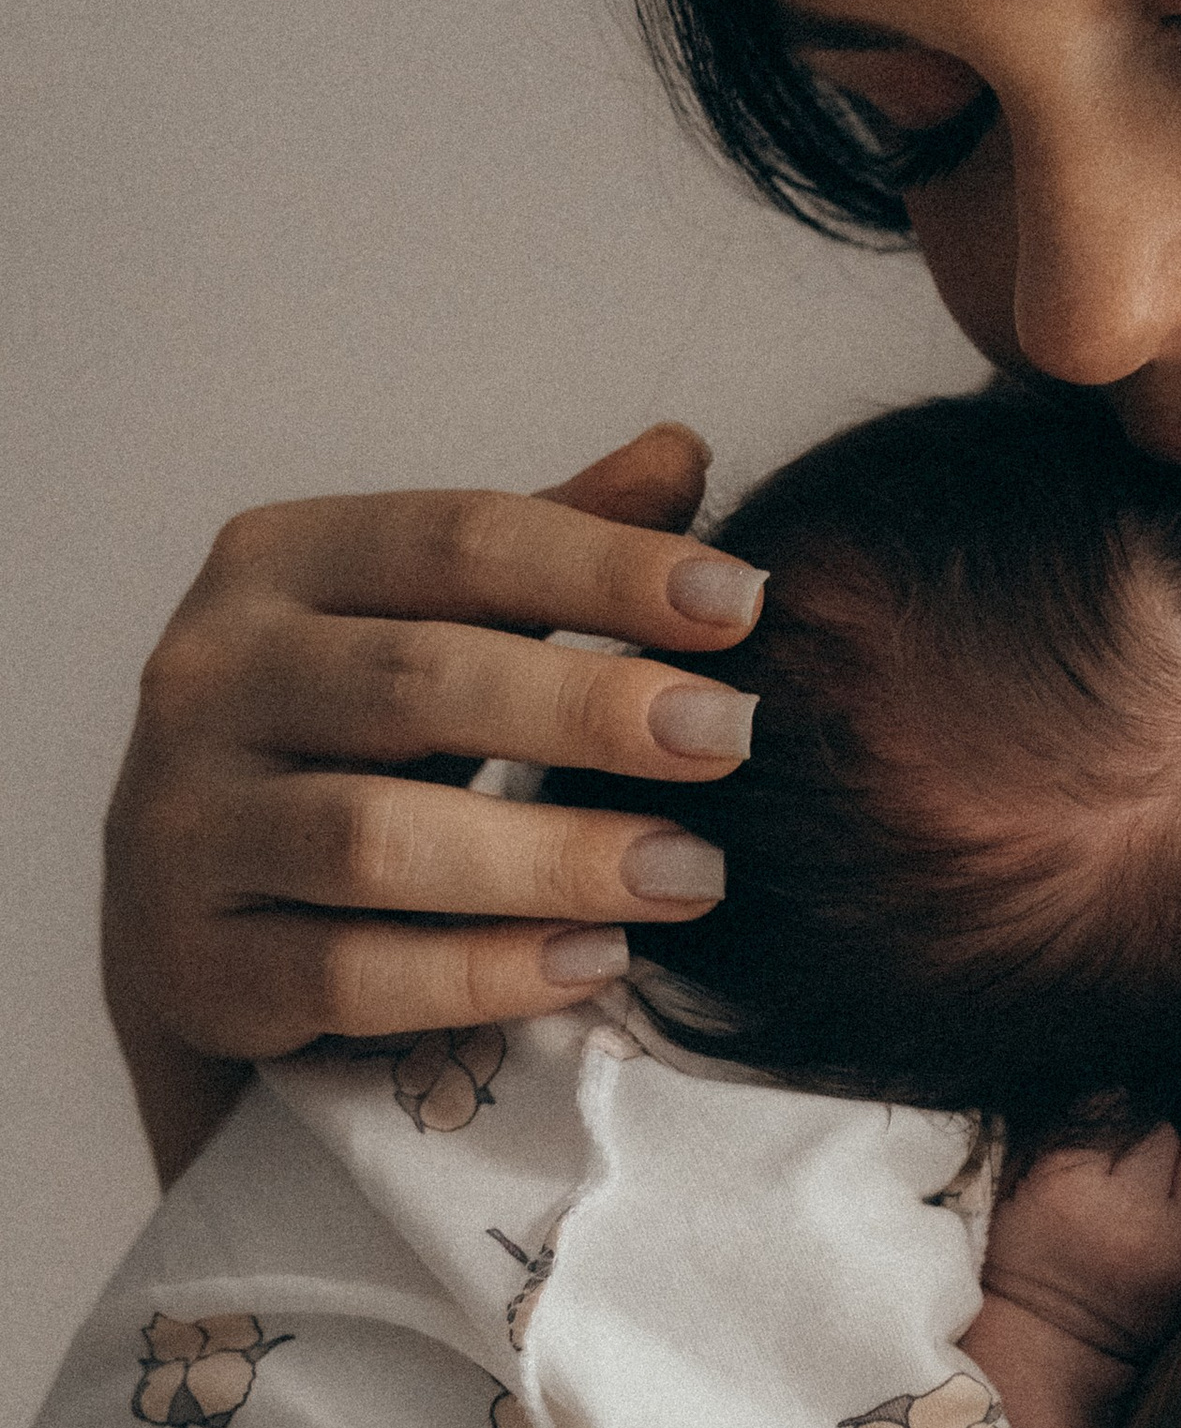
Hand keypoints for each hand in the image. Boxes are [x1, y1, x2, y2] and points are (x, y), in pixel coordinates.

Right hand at [103, 426, 768, 1174]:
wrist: (189, 901)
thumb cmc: (345, 729)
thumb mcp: (429, 614)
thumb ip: (548, 543)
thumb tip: (683, 453)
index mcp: (279, 563)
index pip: (458, 542)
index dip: (606, 567)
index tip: (744, 601)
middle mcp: (211, 679)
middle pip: (419, 682)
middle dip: (591, 709)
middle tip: (737, 736)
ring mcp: (188, 826)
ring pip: (377, 840)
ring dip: (553, 860)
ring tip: (695, 874)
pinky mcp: (199, 963)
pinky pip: (348, 974)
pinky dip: (479, 974)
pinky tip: (597, 962)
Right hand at [980, 1125, 1180, 1358]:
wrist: (1060, 1345)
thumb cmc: (1029, 1257)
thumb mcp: (1020, 1186)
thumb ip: (1065, 1130)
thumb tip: (1116, 1090)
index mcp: (1075, 1193)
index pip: (1113, 1106)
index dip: (1105, 1114)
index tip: (1095, 1140)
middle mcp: (1138, 1218)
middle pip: (1165, 1130)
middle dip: (1145, 1142)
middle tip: (1124, 1170)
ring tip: (1157, 1188)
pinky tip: (1180, 1209)